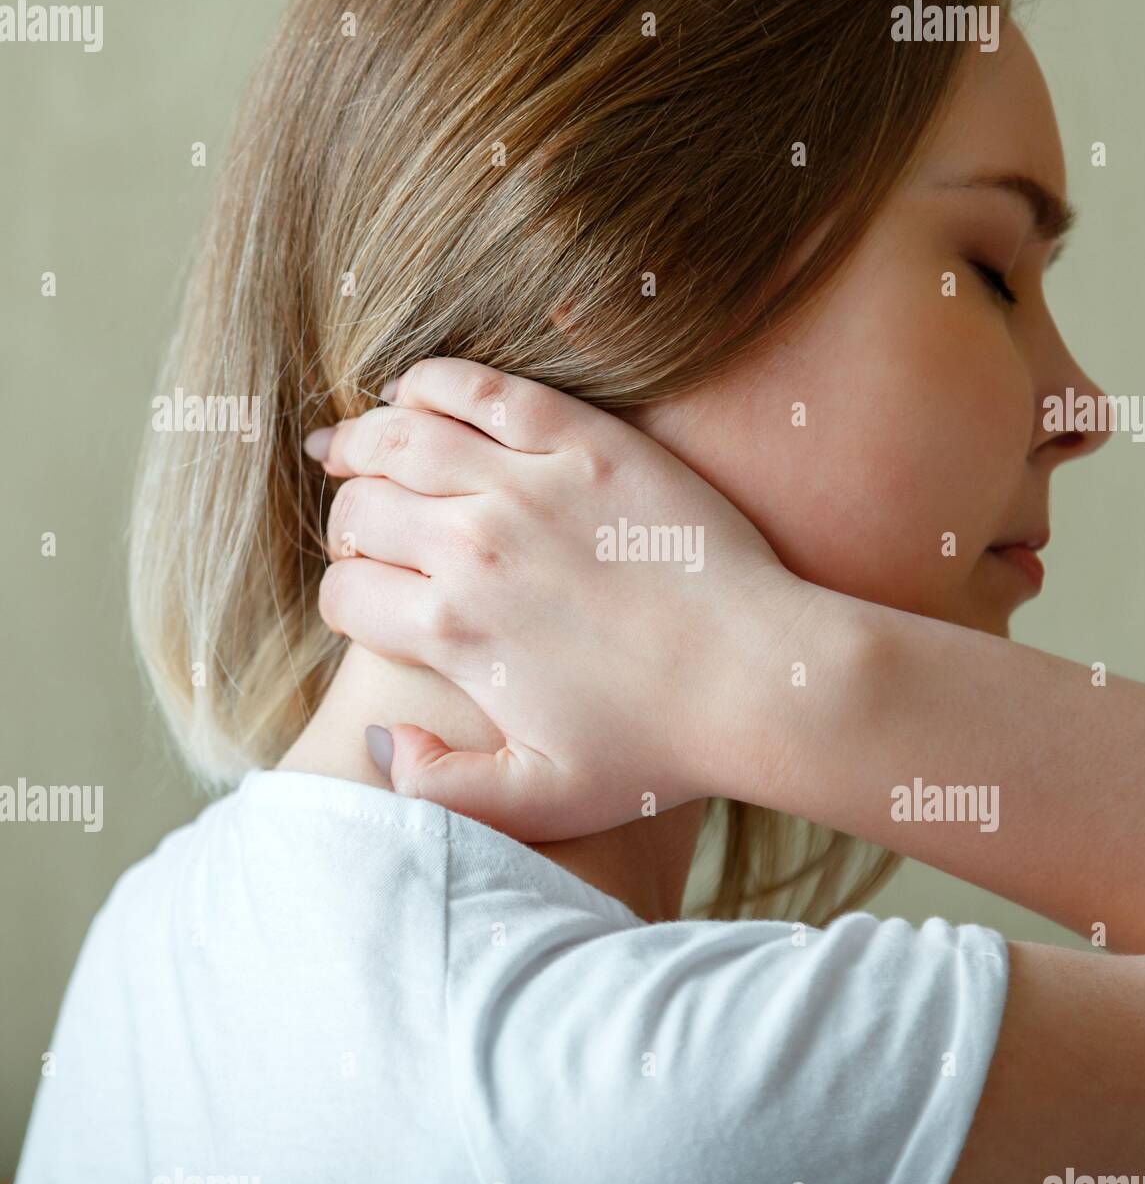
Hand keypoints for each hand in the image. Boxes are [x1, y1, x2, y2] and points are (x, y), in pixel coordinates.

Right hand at [308, 357, 815, 838]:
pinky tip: (413, 393)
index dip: (345, 599)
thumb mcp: (541, 801)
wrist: (759, 680)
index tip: (367, 599)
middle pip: (362, 512)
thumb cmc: (658, 747)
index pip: (347, 595)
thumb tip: (384, 737)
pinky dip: (431, 383)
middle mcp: (475, 549)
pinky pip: (481, 389)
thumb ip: (442, 788)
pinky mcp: (585, 441)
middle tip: (361, 529)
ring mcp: (529, 486)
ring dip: (360, 442)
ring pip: (402, 440)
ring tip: (347, 448)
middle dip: (346, 523)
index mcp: (455, 632)